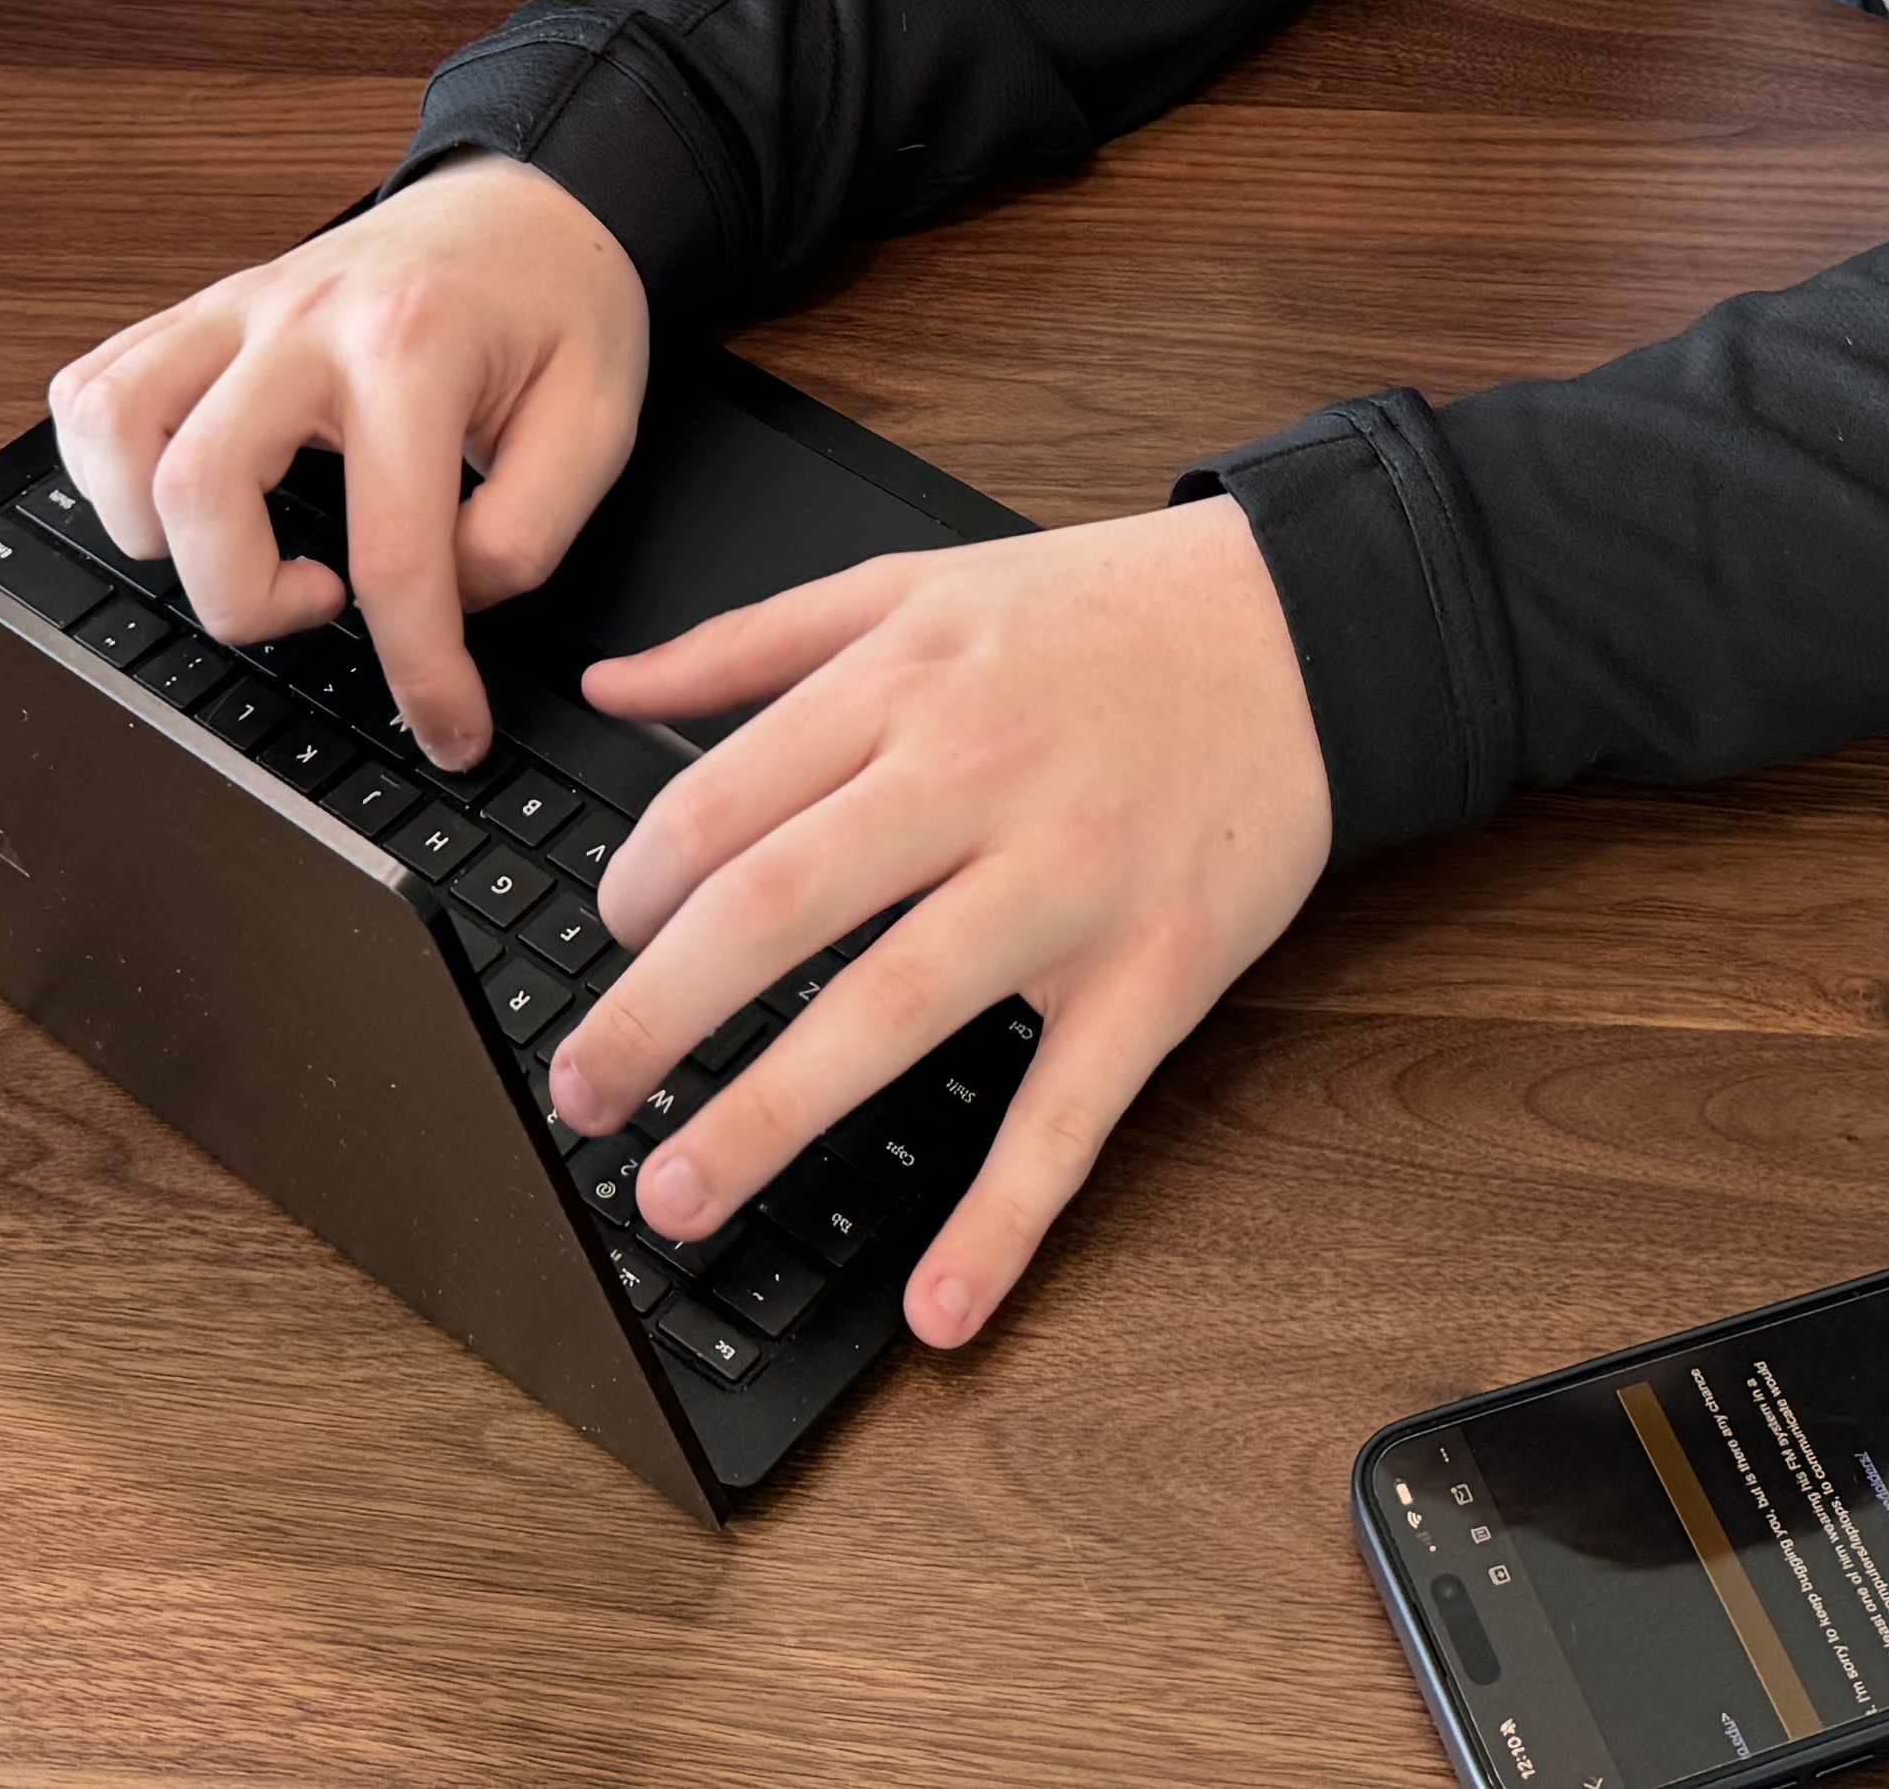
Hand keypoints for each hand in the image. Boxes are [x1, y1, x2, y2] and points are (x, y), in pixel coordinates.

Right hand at [42, 153, 650, 768]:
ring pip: (112, 425)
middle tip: (322, 607)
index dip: (420, 672)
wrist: (527, 202)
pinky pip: (93, 385)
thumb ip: (529, 534)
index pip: (392, 551)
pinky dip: (107, 462)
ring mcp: (237, 310)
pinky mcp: (201, 314)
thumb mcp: (598, 421)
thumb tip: (445, 610)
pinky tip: (183, 493)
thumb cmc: (557, 305)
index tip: (447, 730)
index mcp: (414, 349)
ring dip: (148, 527)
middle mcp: (305, 322)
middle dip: (244, 600)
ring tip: (236, 548)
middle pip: (198, 487)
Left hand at [544, 500, 1327, 1348]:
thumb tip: (608, 687)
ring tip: (677, 1196)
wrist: (1309, 625)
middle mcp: (974, 777)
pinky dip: (1006, 1217)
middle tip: (578, 1098)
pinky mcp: (1158, 970)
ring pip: (893, 1012)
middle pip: (775, 908)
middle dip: (654, 1018)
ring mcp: (1069, 883)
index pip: (723, 804)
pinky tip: (939, 1306)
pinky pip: (1070, 1110)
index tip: (603, 946)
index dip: (635, 890)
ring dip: (769, 1120)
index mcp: (903, 682)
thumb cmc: (1102, 615)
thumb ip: (750, 640)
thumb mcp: (914, 581)